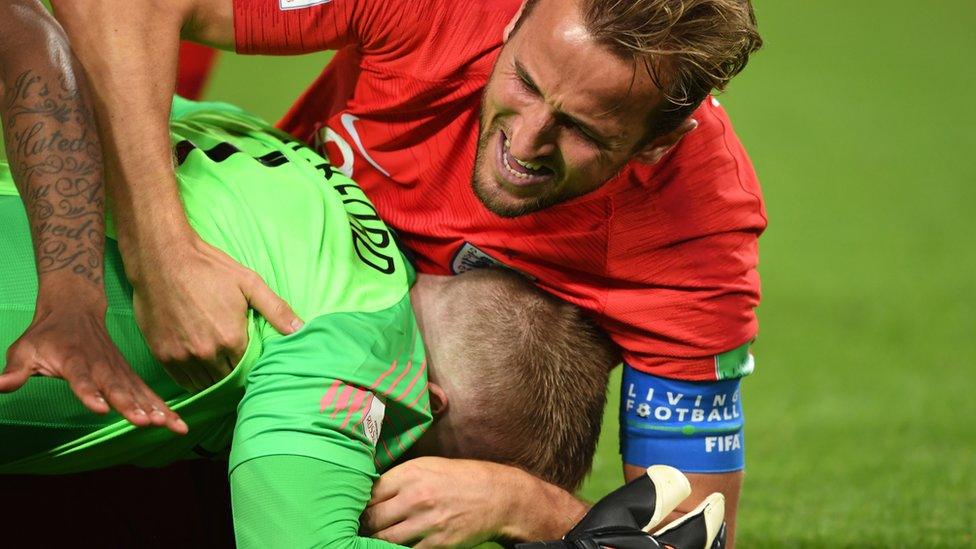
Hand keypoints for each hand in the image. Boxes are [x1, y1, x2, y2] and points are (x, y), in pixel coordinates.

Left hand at [0, 306, 186, 433]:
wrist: (75, 308)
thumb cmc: (47, 335)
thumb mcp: (24, 349)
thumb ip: (15, 371)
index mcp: (74, 360)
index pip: (82, 379)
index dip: (90, 393)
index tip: (100, 408)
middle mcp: (101, 365)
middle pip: (118, 387)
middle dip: (132, 405)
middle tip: (145, 422)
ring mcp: (118, 370)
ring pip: (138, 391)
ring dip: (155, 408)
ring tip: (170, 426)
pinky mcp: (128, 375)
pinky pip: (147, 392)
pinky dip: (163, 407)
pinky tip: (176, 424)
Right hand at [130, 234, 301, 392]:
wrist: (162, 258)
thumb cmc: (208, 268)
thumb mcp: (249, 283)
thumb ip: (276, 309)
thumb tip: (300, 329)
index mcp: (231, 339)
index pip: (248, 369)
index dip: (252, 367)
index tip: (252, 361)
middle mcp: (206, 353)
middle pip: (227, 380)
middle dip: (234, 375)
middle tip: (236, 365)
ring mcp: (181, 356)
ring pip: (204, 384)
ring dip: (214, 380)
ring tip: (219, 368)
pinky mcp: (162, 355)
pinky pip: (182, 381)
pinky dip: (193, 379)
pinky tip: (200, 368)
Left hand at [363, 457, 516, 547]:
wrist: (497, 496)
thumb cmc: (461, 478)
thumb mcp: (429, 465)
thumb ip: (400, 477)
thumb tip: (371, 491)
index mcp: (411, 473)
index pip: (369, 492)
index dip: (359, 502)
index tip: (353, 508)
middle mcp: (416, 497)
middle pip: (372, 517)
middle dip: (363, 524)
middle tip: (357, 528)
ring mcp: (427, 522)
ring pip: (384, 539)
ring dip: (375, 541)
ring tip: (372, 539)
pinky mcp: (438, 543)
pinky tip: (394, 547)